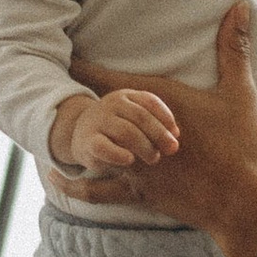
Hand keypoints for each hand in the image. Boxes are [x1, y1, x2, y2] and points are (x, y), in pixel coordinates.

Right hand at [50, 86, 181, 178]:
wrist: (80, 133)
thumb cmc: (117, 127)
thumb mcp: (134, 119)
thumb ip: (155, 123)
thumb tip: (176, 134)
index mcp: (125, 96)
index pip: (149, 101)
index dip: (166, 117)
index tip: (176, 134)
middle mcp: (111, 104)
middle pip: (141, 116)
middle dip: (159, 134)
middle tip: (171, 149)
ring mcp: (98, 121)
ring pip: (126, 131)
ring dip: (145, 146)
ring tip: (154, 158)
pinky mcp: (87, 141)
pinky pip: (104, 147)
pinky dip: (118, 154)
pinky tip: (130, 160)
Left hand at [62, 5, 256, 256]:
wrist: (243, 200)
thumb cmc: (243, 145)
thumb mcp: (239, 93)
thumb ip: (234, 48)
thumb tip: (241, 5)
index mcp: (157, 107)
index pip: (107, 82)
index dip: (80, 67)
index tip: (60, 51)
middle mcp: (136, 136)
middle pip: (91, 114)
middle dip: (68, 100)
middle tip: (40, 82)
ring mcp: (134, 166)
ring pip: (89, 150)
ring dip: (68, 138)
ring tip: (44, 127)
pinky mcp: (138, 194)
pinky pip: (98, 191)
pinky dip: (75, 186)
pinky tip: (56, 179)